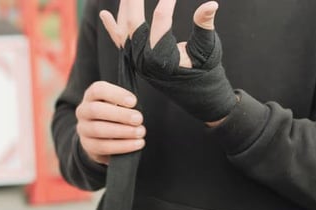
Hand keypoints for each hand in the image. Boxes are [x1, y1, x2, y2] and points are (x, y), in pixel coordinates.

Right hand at [75, 81, 145, 164]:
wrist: (99, 137)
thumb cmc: (113, 115)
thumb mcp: (117, 104)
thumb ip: (124, 103)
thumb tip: (137, 111)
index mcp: (91, 96)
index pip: (98, 90)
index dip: (116, 94)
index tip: (133, 102)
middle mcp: (83, 111)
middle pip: (96, 110)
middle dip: (120, 115)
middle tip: (139, 119)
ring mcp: (83, 129)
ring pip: (98, 129)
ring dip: (122, 131)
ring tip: (140, 132)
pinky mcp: (88, 145)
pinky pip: (103, 146)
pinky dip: (122, 146)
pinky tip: (136, 143)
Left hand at [100, 1, 236, 122]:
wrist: (195, 94)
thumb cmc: (204, 71)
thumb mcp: (207, 49)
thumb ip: (204, 26)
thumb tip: (211, 4)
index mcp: (163, 57)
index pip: (161, 19)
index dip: (167, 0)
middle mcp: (145, 59)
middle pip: (134, 21)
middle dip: (135, 0)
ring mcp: (137, 59)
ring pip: (124, 27)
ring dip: (125, 6)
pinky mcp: (135, 60)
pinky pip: (120, 41)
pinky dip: (111, 27)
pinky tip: (104, 13)